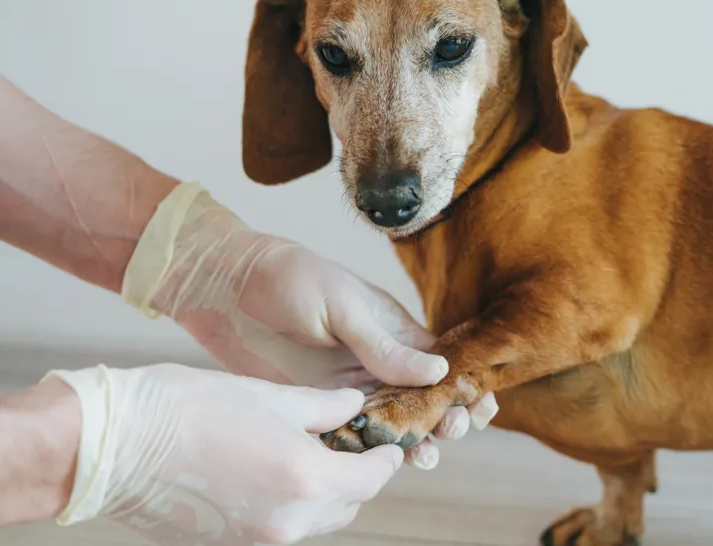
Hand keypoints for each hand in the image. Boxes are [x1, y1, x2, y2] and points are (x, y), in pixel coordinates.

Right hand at [45, 363, 396, 544]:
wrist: (110, 446)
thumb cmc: (188, 408)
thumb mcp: (269, 396)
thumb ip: (322, 406)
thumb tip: (354, 403)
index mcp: (305, 478)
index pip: (371, 481)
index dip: (384, 461)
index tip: (388, 445)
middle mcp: (288, 520)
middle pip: (346, 506)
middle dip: (355, 478)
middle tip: (348, 445)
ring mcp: (256, 539)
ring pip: (314, 522)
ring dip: (323, 494)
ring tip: (309, 455)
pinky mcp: (227, 545)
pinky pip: (278, 528)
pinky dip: (289, 506)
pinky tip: (270, 473)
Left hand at [120, 183, 496, 468]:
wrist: (226, 289)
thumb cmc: (290, 280)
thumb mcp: (343, 306)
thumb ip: (385, 344)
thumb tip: (439, 370)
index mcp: (394, 331)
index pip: (442, 363)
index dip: (464, 385)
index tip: (479, 405)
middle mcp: (378, 363)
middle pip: (425, 400)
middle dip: (446, 418)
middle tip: (451, 429)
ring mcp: (349, 388)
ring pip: (394, 424)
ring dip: (416, 441)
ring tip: (427, 456)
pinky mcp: (318, 407)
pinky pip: (352, 436)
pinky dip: (371, 453)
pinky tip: (382, 464)